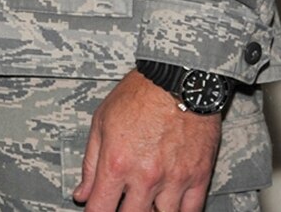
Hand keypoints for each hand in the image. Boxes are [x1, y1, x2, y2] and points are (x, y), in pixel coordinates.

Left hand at [74, 71, 221, 211]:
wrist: (177, 82)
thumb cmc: (138, 96)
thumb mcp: (100, 124)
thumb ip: (90, 164)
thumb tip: (81, 194)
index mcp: (116, 163)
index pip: (100, 209)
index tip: (95, 211)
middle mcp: (145, 176)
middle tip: (122, 203)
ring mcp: (174, 180)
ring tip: (145, 201)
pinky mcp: (198, 177)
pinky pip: (192, 211)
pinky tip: (169, 206)